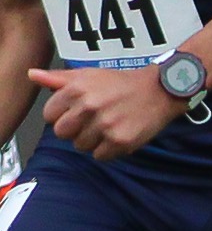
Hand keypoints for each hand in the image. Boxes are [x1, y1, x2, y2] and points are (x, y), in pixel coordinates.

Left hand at [28, 66, 189, 160]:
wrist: (161, 89)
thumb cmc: (121, 83)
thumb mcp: (90, 75)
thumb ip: (59, 78)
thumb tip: (31, 74)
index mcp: (78, 89)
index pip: (49, 115)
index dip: (64, 114)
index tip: (80, 109)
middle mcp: (89, 106)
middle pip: (62, 133)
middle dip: (76, 128)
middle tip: (95, 118)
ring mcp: (105, 125)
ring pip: (80, 146)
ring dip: (93, 139)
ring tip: (109, 124)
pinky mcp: (120, 141)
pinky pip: (100, 156)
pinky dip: (109, 149)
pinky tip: (119, 133)